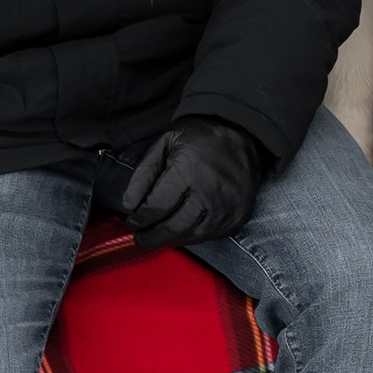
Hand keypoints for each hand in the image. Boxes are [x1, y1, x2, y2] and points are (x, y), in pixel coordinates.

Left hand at [120, 117, 267, 245]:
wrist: (242, 133)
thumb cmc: (200, 137)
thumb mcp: (165, 144)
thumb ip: (144, 174)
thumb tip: (129, 205)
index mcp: (188, 170)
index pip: (157, 207)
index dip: (141, 218)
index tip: (133, 221)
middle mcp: (209, 191)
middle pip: (174, 227)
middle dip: (152, 236)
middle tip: (141, 237)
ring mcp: (227, 206)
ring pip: (192, 235)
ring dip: (171, 239)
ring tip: (157, 236)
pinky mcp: (239, 214)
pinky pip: (211, 235)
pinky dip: (193, 236)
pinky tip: (181, 231)